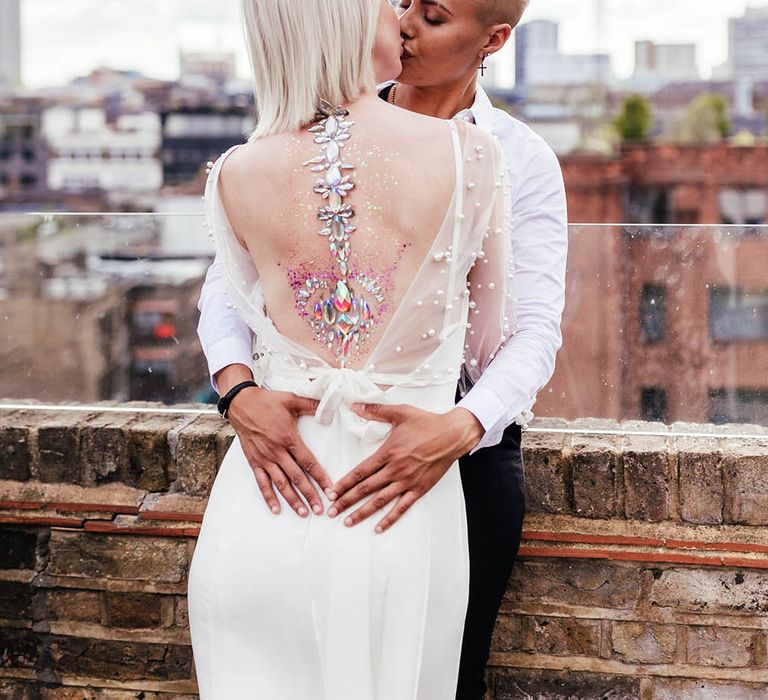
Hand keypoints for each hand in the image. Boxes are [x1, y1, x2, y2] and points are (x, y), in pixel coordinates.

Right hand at [217, 365, 328, 516]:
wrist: (241, 404)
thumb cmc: (267, 401)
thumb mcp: (291, 399)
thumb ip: (311, 404)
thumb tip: (329, 405)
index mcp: (288, 437)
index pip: (308, 461)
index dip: (320, 477)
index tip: (330, 490)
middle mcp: (276, 451)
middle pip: (297, 477)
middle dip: (310, 494)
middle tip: (320, 509)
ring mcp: (264, 458)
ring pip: (281, 483)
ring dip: (292, 500)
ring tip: (303, 513)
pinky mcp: (254, 462)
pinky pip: (262, 482)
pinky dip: (269, 497)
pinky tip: (276, 509)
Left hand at [327, 404, 483, 531]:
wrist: (452, 435)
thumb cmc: (427, 423)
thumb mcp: (400, 412)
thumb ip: (375, 411)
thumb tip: (355, 405)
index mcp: (388, 453)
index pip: (360, 471)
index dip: (344, 483)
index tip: (332, 492)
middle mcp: (395, 470)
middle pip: (365, 489)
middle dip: (346, 501)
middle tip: (331, 511)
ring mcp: (407, 481)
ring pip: (380, 501)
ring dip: (362, 513)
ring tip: (348, 522)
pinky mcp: (419, 489)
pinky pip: (402, 507)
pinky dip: (390, 519)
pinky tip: (378, 528)